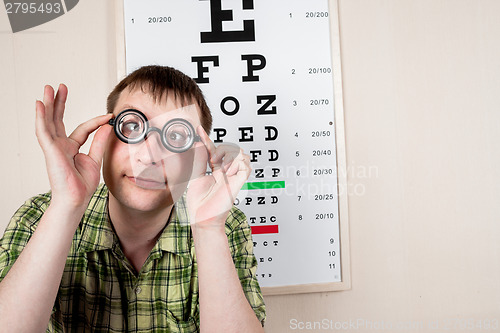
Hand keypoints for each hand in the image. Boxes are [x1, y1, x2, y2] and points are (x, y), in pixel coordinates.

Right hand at [35, 84, 111, 209]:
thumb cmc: (82, 185)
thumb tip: (107, 126)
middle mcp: (61, 146)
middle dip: (59, 103)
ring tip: (48, 88)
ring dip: (48, 104)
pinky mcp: (50, 151)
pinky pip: (43, 131)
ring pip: (49, 121)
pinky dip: (41, 117)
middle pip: (58, 119)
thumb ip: (100, 142)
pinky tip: (39, 104)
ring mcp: (54, 148)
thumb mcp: (96, 159)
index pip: (83, 129)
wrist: (76, 199)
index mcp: (72, 148)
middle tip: (60, 87)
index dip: (96, 121)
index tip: (109, 115)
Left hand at [186, 126, 250, 228]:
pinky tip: (227, 171)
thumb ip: (198, 160)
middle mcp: (226, 172)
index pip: (214, 150)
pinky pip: (245, 166)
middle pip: (232, 149)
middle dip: (223, 148)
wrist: (202, 218)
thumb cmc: (199, 204)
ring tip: (220, 166)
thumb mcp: (194, 176)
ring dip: (230, 155)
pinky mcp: (238, 182)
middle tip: (212, 159)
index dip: (207, 138)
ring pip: (241, 154)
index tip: (198, 129)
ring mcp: (233, 177)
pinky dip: (237, 164)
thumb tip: (199, 143)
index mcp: (215, 170)